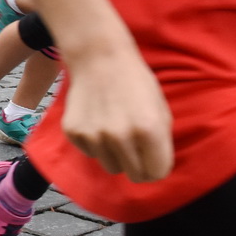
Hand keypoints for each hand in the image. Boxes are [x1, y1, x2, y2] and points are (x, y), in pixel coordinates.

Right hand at [61, 48, 172, 182]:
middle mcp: (121, 137)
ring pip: (111, 167)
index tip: (153, 158)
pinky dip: (96, 144)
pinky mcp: (74, 133)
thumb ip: (161, 142)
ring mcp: (95, 136)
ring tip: (114, 130)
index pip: (157, 173)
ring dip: (116, 155)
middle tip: (135, 147)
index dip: (157, 166)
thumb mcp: (161, 110)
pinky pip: (91, 154)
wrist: (99, 58)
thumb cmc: (136, 82)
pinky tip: (98, 121)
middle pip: (135, 176)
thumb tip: (154, 168)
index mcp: (149, 130)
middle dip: (138, 165)